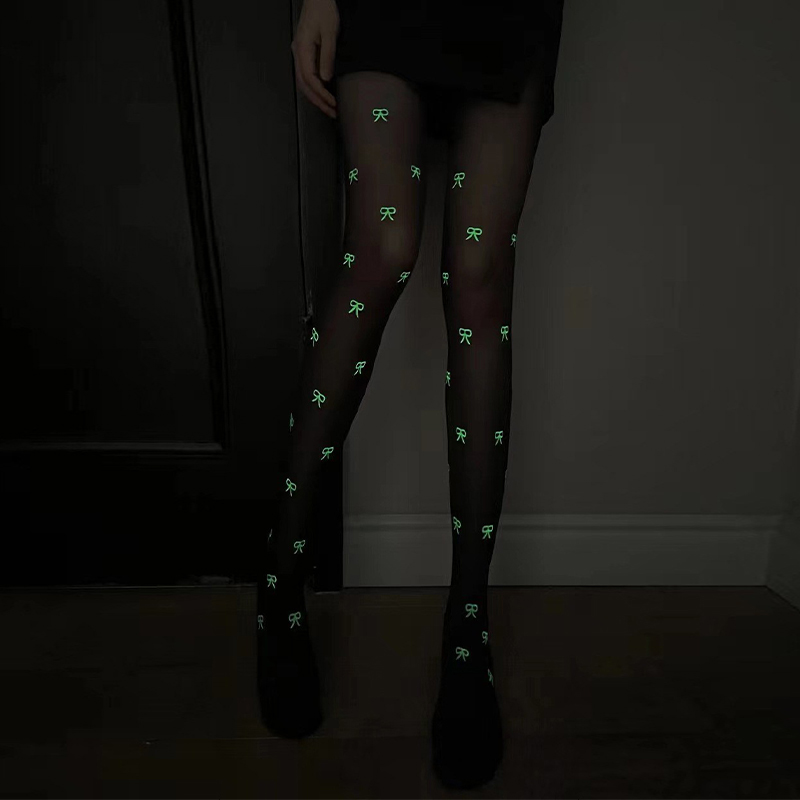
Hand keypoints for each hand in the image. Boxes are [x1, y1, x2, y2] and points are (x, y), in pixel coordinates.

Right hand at [291, 0, 338, 118]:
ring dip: (316, 98)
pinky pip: (307, 76)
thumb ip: (327, 56)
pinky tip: (324, 94)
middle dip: (318, 102)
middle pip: (304, 86)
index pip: (310, 80)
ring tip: (329, 108)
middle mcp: (298, 54)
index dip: (321, 94)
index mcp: (302, 49)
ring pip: (304, 83)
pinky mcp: (304, 54)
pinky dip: (315, 89)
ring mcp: (300, 54)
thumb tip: (325, 79)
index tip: (333, 103)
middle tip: (332, 113)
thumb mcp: (330, 32)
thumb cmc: (323, 10)